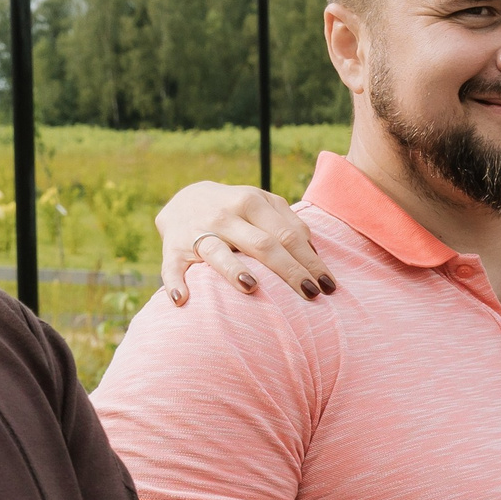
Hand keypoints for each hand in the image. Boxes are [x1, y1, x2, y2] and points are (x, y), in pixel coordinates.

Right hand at [157, 182, 330, 304]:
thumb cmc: (237, 210)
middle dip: (289, 270)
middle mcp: (225, 215)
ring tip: (252, 287)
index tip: (329, 285)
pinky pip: (171, 267)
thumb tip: (315, 255)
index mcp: (252, 202)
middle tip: (311, 294)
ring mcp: (196, 232)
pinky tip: (182, 300)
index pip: (287, 235)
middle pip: (262, 245)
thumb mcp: (263, 206)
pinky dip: (175, 282)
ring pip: (217, 251)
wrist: (184, 200)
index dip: (310, 260)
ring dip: (233, 270)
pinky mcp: (172, 249)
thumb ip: (289, 224)